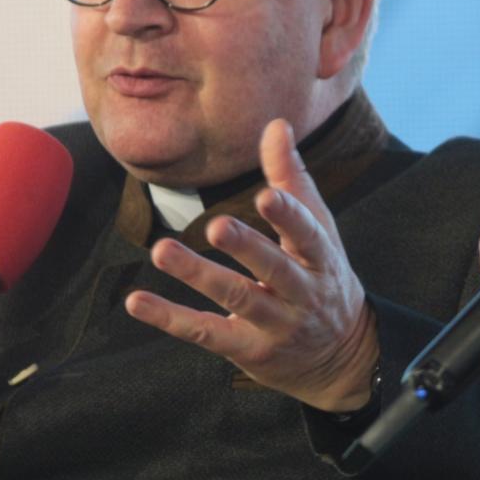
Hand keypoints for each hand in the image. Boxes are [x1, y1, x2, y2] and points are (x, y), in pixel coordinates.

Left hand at [125, 119, 378, 413]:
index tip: (268, 195)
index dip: (290, 217)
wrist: (341, 355)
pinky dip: (169, 318)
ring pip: (235, 299)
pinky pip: (205, 332)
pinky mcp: (247, 349)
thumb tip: (276, 124)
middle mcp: (301, 294)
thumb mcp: (319, 230)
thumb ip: (292, 178)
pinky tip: (138, 301)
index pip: (308, 236)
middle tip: (216, 227)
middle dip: (246, 248)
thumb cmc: (322, 276)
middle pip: (273, 270)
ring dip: (198, 275)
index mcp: (320, 259)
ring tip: (163, 251)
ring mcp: (275, 325)